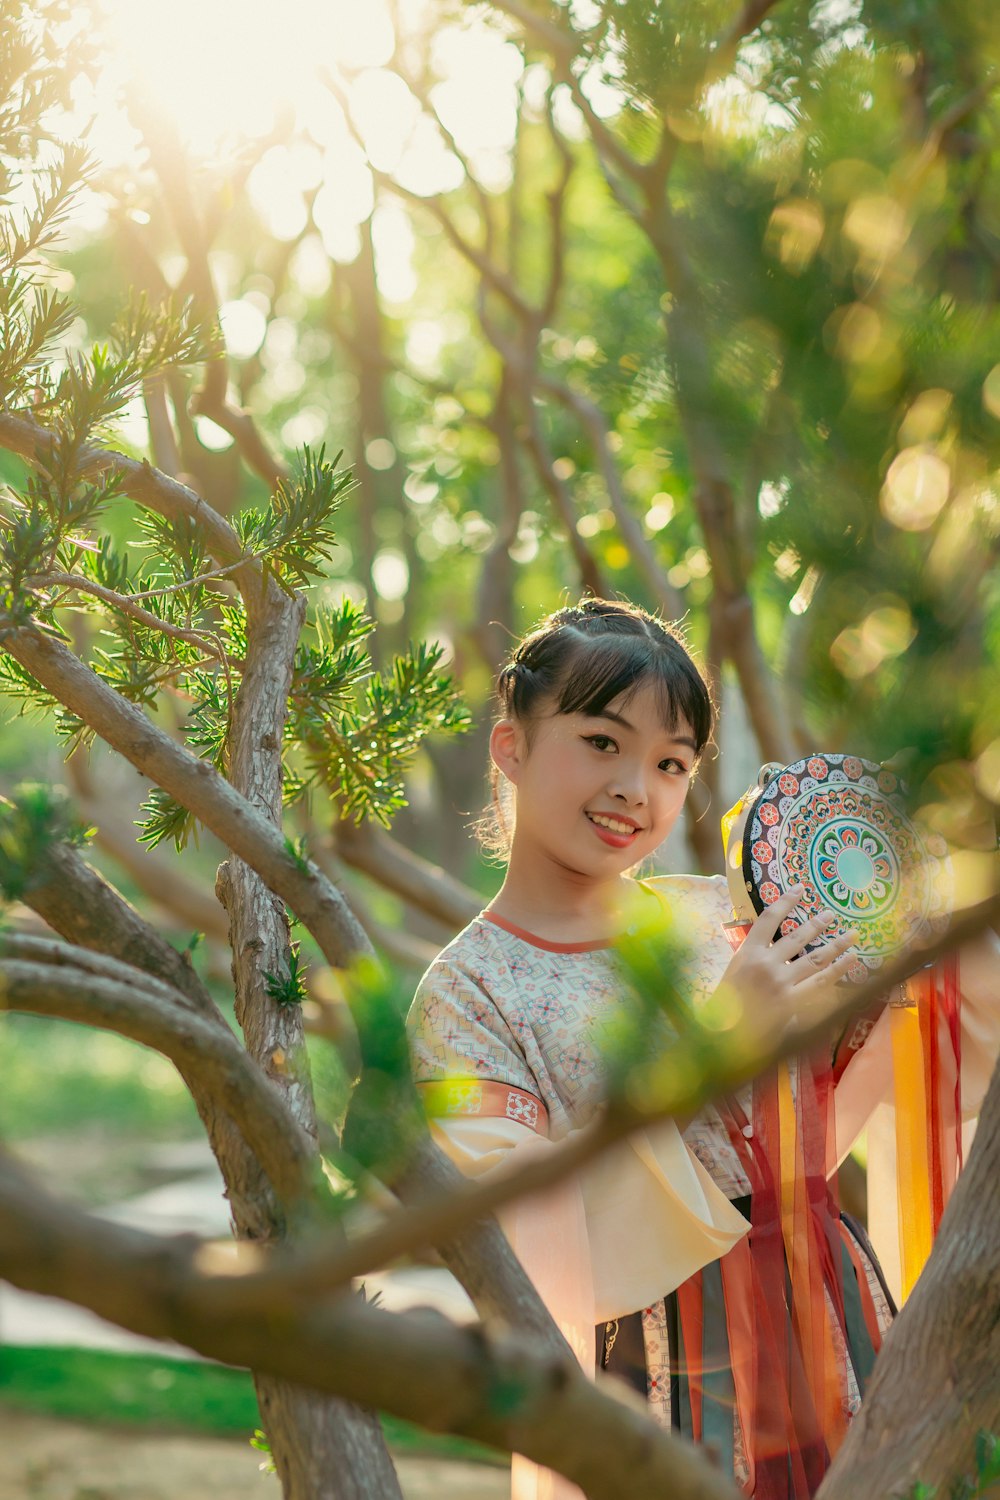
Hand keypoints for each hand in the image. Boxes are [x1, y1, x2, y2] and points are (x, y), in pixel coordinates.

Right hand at [717, 885, 857, 1039]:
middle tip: (832, 914)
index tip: (799, 889)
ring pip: (815, 958)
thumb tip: (778, 952)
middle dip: (817, 924)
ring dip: (836, 944)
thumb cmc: (725, 1005)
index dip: (785, 901)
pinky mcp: (792, 1002)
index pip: (768, 919)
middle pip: (797, 936)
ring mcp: (781, 983)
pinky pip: (820, 983)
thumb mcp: (734, 973)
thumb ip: (756, 959)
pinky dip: (837, 971)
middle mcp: (765, 963)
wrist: (721, 1035)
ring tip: (851, 935)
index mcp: (747, 952)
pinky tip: (849, 961)